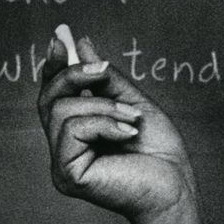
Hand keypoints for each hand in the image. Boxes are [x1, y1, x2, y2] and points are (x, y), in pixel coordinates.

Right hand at [37, 35, 196, 223]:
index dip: (53, 66)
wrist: (176, 186)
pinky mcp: (66, 174)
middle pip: (48, 98)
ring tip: (132, 119)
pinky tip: (127, 134)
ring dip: (104, 106)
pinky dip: (104, 123)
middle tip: (103, 70)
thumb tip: (81, 45)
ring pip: (61, 110)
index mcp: (76, 133)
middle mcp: (63, 149)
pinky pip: (72, 129)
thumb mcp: (133, 102)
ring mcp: (61, 163)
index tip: (61, 38)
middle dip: (75, 75)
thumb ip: (105, 79)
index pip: (52, 95)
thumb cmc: (159, 151)